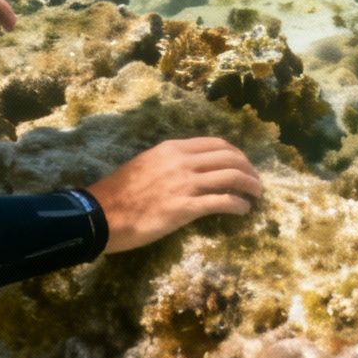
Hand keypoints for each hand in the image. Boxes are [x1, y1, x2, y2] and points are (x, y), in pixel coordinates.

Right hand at [84, 138, 263, 252]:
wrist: (100, 214)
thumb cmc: (119, 192)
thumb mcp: (145, 163)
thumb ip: (169, 162)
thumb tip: (190, 168)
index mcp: (173, 149)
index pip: (216, 144)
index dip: (236, 154)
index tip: (244, 165)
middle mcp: (182, 161)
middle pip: (230, 157)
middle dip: (249, 169)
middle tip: (256, 182)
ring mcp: (185, 184)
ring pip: (231, 177)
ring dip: (250, 186)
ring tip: (257, 196)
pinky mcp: (185, 208)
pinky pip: (222, 202)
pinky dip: (239, 205)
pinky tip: (243, 211)